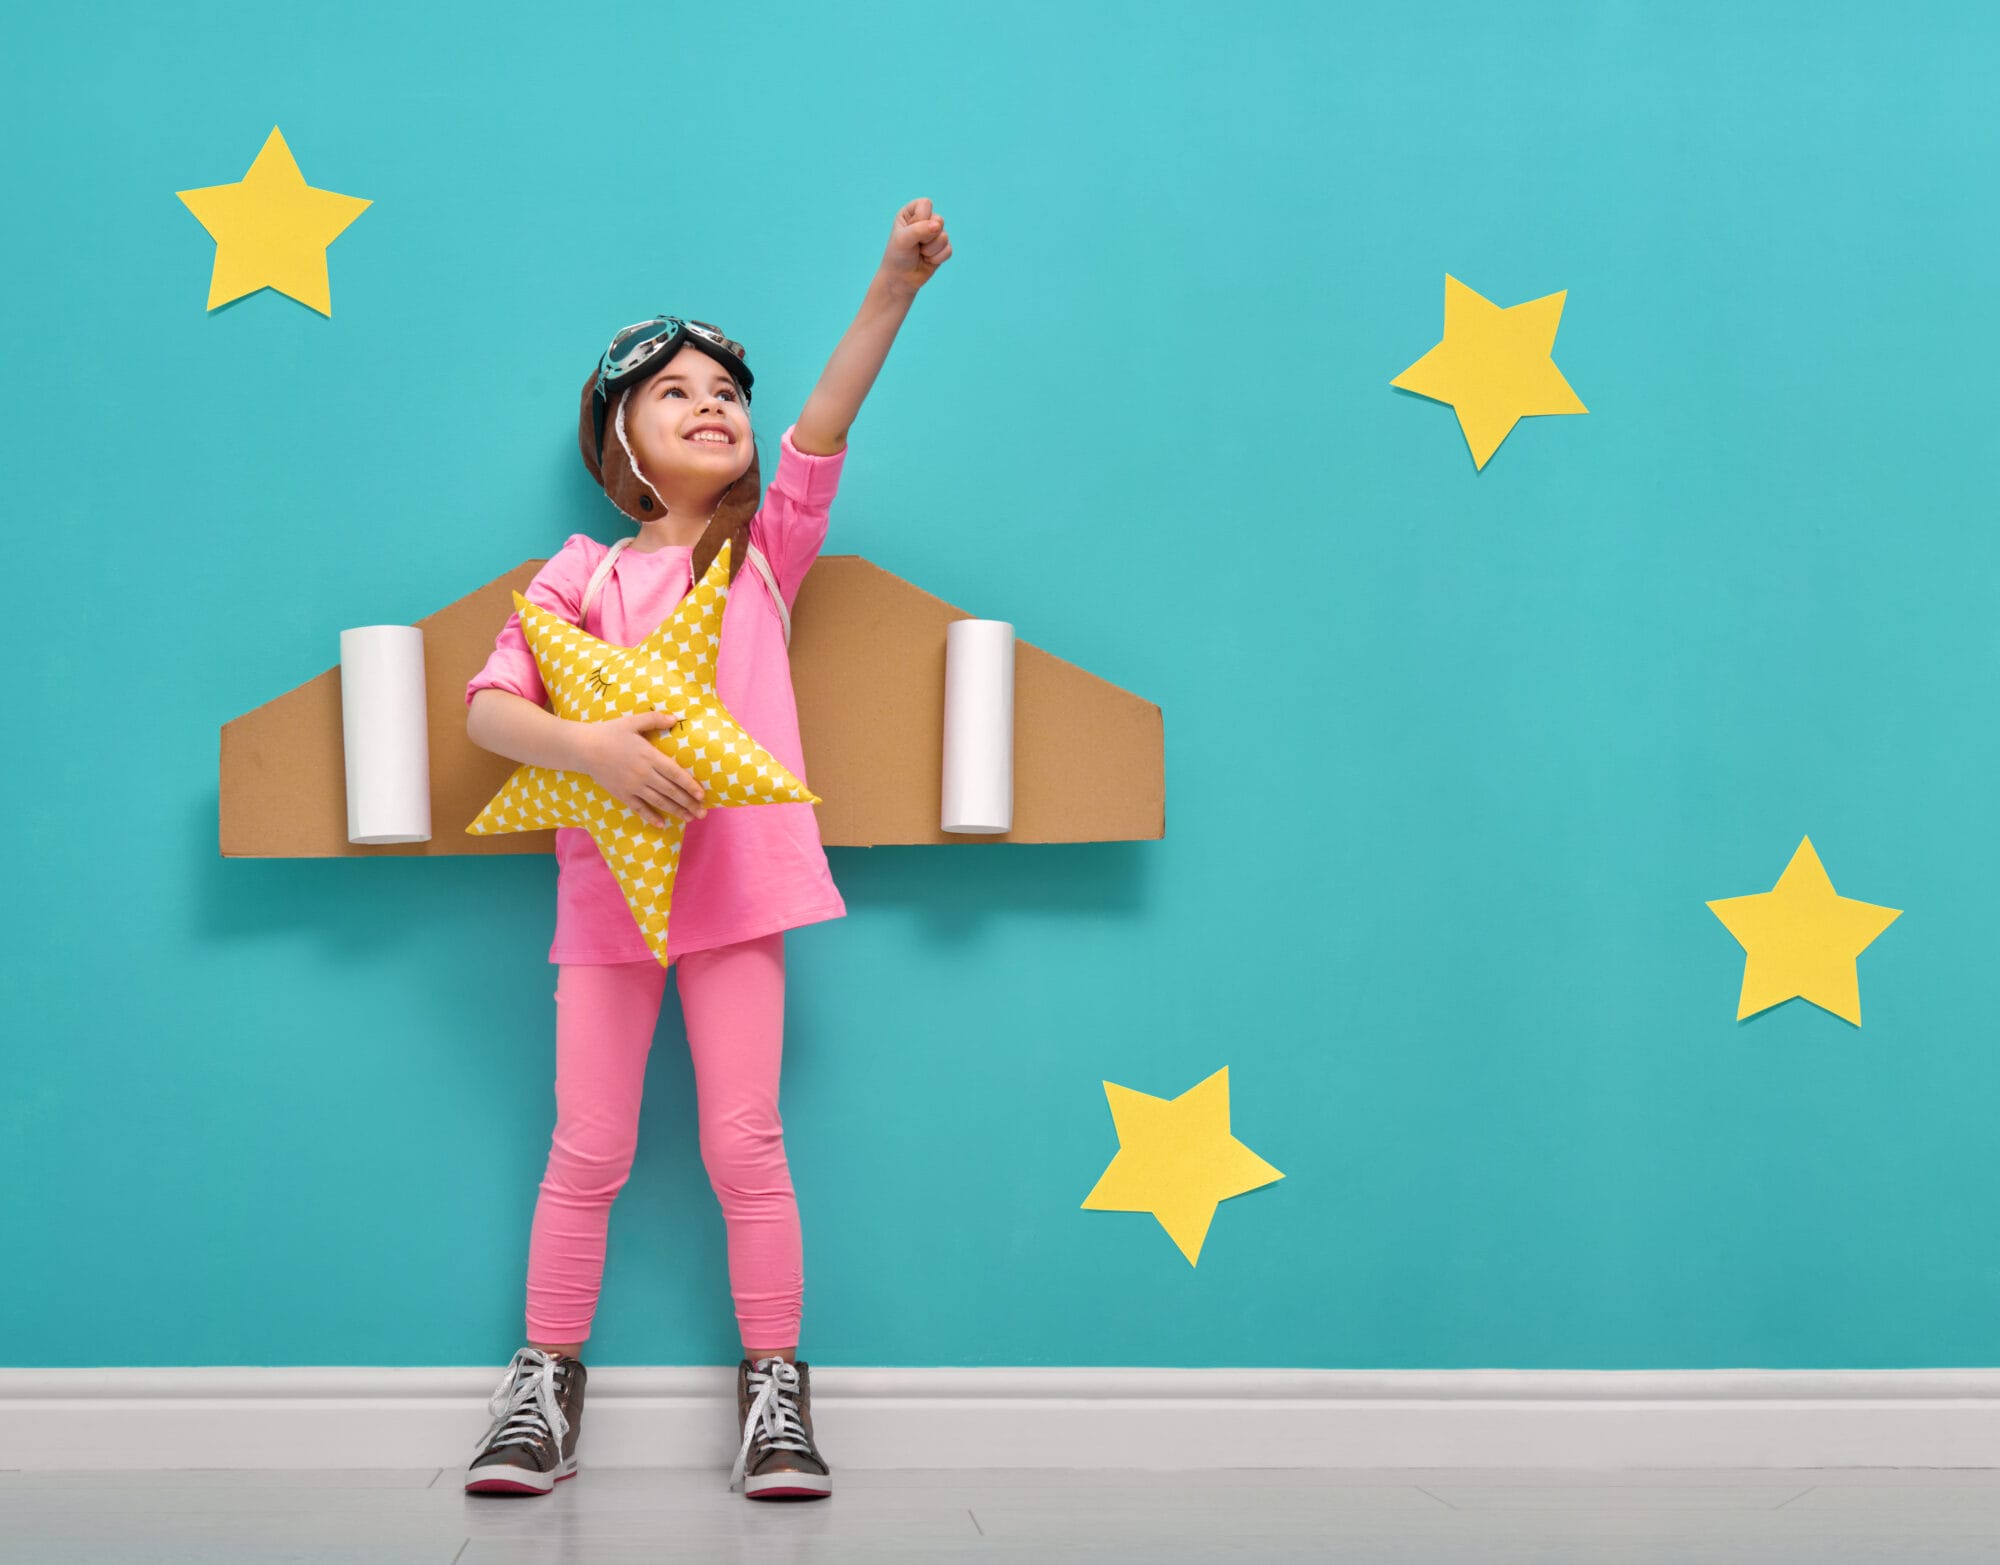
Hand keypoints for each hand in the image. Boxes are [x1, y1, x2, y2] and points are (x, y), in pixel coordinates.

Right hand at [571, 710, 708, 829]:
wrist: (583, 748)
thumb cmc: (609, 733)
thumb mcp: (632, 721)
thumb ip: (655, 719)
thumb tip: (675, 718)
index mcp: (649, 756)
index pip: (675, 773)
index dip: (690, 785)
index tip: (702, 795)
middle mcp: (643, 774)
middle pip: (671, 791)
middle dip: (688, 803)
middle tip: (702, 812)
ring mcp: (632, 786)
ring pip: (658, 802)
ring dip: (675, 811)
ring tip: (689, 818)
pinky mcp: (621, 794)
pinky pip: (639, 808)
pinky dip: (651, 817)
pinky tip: (661, 825)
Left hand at [878, 197, 951, 295]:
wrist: (900, 279)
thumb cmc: (897, 256)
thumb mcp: (903, 240)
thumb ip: (919, 230)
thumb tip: (937, 226)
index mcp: (911, 212)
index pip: (926, 204)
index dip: (921, 219)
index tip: (910, 231)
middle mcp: (924, 220)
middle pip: (939, 220)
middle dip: (927, 237)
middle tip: (916, 245)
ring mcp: (935, 234)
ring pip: (945, 237)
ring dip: (931, 250)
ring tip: (920, 254)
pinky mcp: (942, 248)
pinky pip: (948, 250)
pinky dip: (937, 258)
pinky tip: (927, 260)